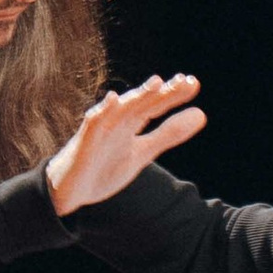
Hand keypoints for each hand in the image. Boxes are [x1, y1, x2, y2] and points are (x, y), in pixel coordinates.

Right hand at [47, 73, 208, 214]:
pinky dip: (102, 112)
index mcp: (132, 124)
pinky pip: (92, 124)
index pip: (155, 106)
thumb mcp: (143, 151)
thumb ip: (169, 133)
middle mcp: (117, 122)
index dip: (173, 95)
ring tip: (156, 84)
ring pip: (120, 110)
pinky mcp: (84, 143)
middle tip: (183, 81)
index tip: (194, 84)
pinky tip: (113, 100)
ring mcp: (100, 131)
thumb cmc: (104, 167)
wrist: (70, 191)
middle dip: (161, 93)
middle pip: (141, 104)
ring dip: (137, 96)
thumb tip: (202, 114)